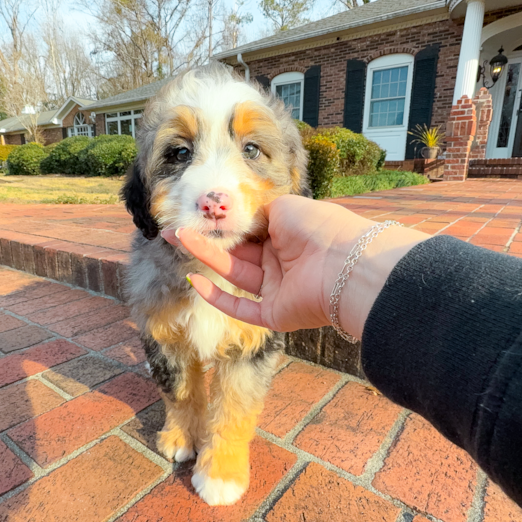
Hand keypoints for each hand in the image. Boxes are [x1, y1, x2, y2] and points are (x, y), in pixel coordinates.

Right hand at [162, 195, 428, 338]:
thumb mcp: (283, 207)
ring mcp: (278, 288)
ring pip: (235, 274)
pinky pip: (242, 307)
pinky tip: (196, 282)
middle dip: (207, 240)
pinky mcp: (275, 314)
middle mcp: (282, 261)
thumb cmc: (319, 228)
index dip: (223, 224)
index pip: (250, 229)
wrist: (346, 265)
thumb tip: (236, 216)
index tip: (196, 215)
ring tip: (179, 240)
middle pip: (238, 252)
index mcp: (288, 233)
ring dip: (207, 258)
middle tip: (175, 229)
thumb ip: (257, 212)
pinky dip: (218, 298)